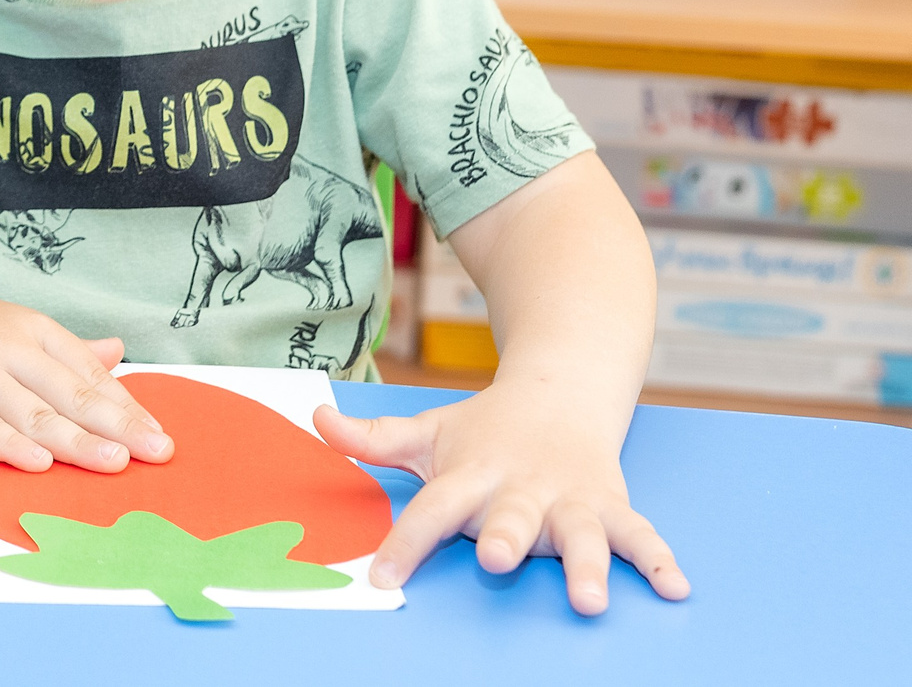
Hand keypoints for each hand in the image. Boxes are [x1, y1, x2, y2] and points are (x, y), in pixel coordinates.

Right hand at [0, 286, 173, 473]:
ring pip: (32, 414)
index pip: (87, 370)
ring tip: (114, 462)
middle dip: (117, 426)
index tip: (158, 433)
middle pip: (68, 393)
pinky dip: (10, 445)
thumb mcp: (12, 326)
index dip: (125, 404)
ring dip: (76, 441)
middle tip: (155, 451)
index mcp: (30, 328)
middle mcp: (5, 348)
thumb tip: (117, 351)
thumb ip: (65, 348)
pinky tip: (39, 462)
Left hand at [315, 386, 689, 614]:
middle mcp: (521, 488)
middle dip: (506, 537)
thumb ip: (371, 438)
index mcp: (471, 474)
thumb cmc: (481, 430)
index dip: (405, 542)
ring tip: (591, 598)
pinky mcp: (609, 505)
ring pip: (579, 531)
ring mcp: (569, 498)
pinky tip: (676, 587)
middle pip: (511, 515)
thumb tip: (314, 418)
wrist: (558, 391)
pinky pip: (638, 534)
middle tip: (498, 560)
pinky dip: (659, 559)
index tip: (382, 578)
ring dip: (587, 563)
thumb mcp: (425, 431)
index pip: (430, 509)